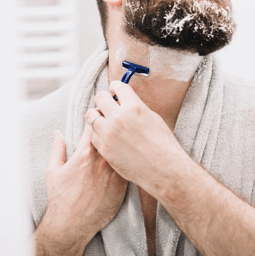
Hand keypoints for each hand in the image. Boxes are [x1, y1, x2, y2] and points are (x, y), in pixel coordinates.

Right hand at [34, 126, 127, 255]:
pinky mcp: (124, 184)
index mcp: (85, 154)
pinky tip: (131, 155)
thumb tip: (58, 133)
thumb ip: (57, 149)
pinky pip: (130, 165)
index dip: (97, 116)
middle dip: (113, 125)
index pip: (94, 126)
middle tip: (115, 121)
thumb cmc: (61, 198)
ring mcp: (115, 172)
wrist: (72, 225)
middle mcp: (102, 161)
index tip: (99, 112)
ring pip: (124, 149)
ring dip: (124, 141)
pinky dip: (130, 159)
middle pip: (113, 134)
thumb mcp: (54, 171)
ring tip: (126, 135)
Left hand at [85, 81, 188, 195]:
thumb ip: (135, 108)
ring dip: (97, 114)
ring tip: (103, 119)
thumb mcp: (152, 118)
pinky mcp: (104, 148)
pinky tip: (104, 133)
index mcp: (134, 107)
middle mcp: (119, 117)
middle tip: (107, 104)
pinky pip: (91, 133)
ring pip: (91, 115)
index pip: (118, 86)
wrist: (163, 168)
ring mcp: (109, 133)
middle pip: (100, 97)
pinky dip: (96, 131)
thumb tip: (123, 102)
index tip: (114, 90)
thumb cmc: (163, 144)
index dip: (115, 87)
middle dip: (104, 99)